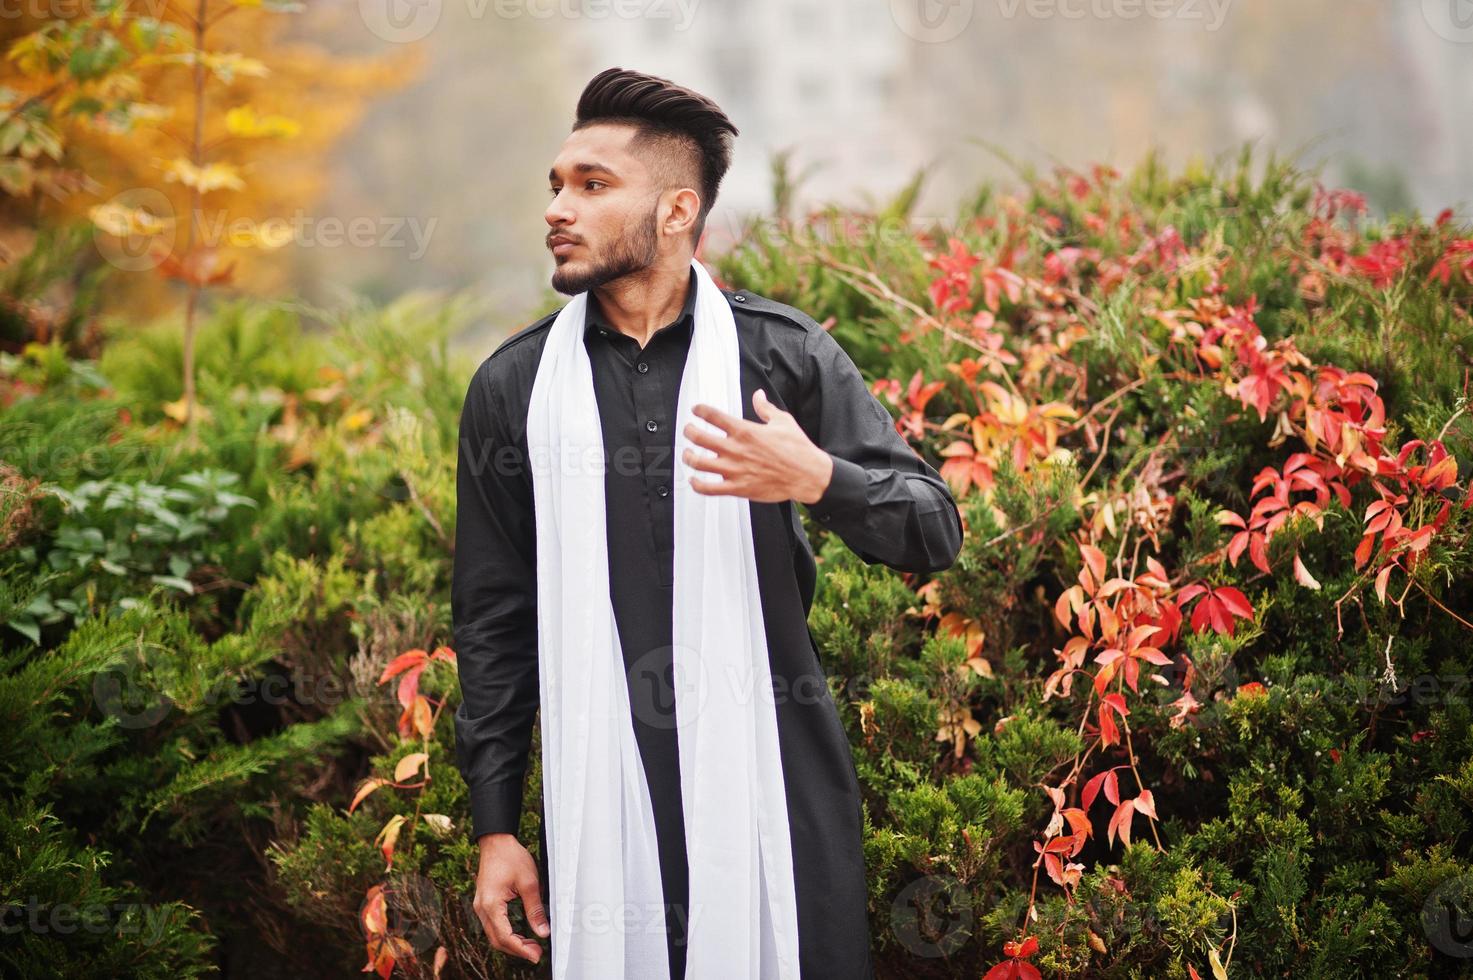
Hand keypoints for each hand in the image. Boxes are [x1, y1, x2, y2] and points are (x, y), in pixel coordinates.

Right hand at [472, 833, 549, 963]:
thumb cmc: (511, 857)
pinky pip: (493, 925)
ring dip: (512, 943)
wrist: (496, 841)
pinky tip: (521, 934)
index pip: (505, 936)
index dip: (521, 949)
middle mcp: (481, 908)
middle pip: (497, 940)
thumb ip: (535, 909)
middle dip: (517, 949)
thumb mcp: (529, 882)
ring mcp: (480, 906)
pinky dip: (506, 933)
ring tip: (532, 945)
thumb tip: (543, 932)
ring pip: (494, 934)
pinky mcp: (483, 903)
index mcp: (491, 904)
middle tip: (537, 953)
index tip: (536, 955)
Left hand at [681, 388, 833, 503]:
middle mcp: (736, 449)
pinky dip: (697, 484)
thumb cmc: (797, 448)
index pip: (713, 415)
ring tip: (688, 454)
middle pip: (699, 437)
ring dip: (688, 457)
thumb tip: (758, 395)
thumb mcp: (783, 421)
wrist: (808, 475)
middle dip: (689, 431)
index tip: (696, 410)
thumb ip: (765, 408)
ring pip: (698, 463)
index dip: (700, 410)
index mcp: (745, 430)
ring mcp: (735, 470)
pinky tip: (695, 480)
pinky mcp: (738, 488)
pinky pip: (708, 488)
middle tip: (689, 430)